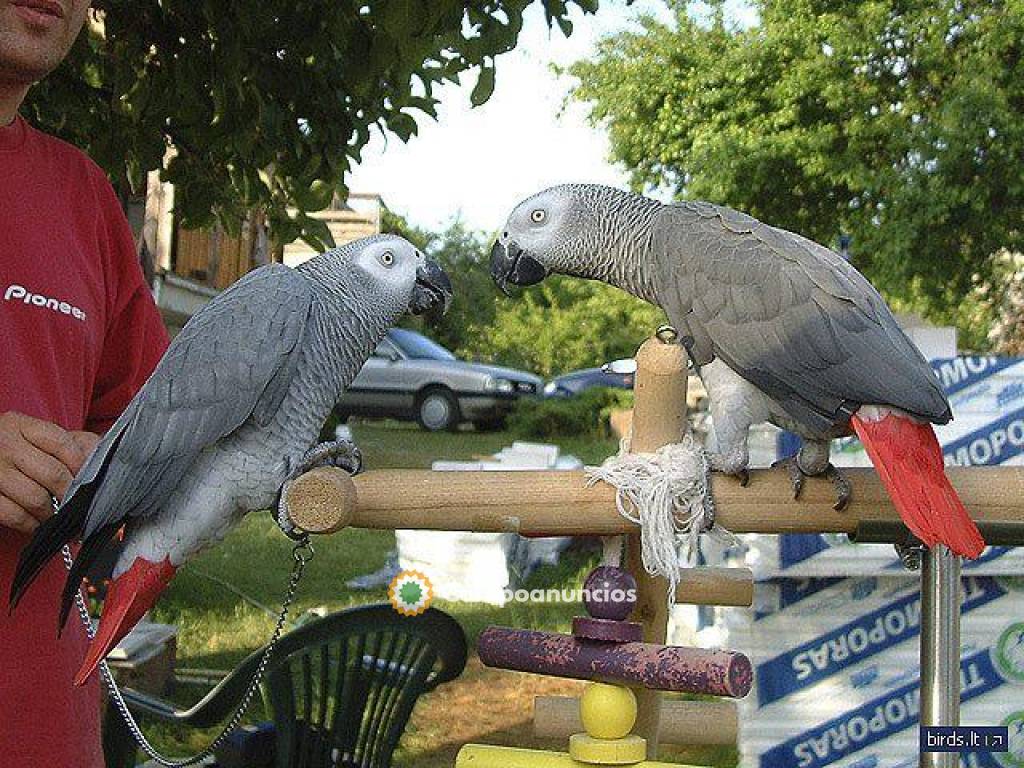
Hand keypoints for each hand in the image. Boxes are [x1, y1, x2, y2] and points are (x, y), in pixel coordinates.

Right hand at [0, 412, 98, 533]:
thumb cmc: (23, 450)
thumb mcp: (45, 437)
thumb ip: (77, 443)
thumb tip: (102, 462)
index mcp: (21, 425)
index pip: (63, 444)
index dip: (81, 465)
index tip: (89, 480)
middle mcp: (4, 444)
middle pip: (53, 474)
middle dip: (71, 494)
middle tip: (79, 506)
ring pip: (35, 498)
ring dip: (53, 513)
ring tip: (61, 517)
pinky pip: (14, 515)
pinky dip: (31, 524)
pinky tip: (38, 523)